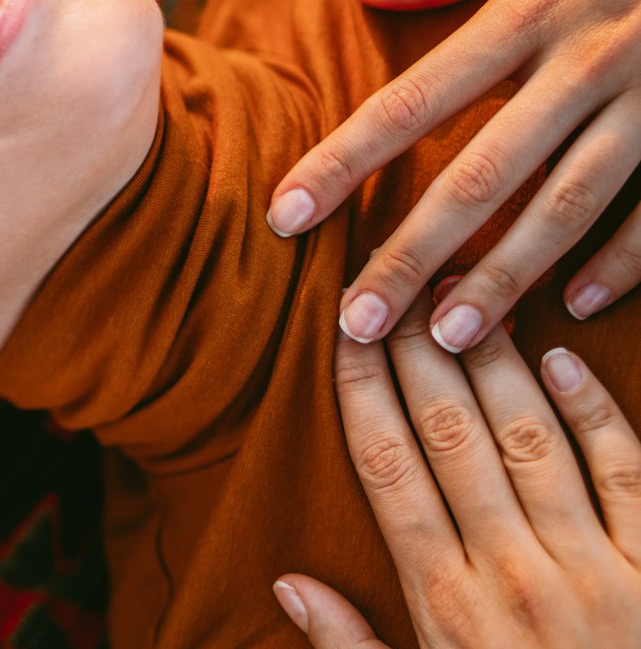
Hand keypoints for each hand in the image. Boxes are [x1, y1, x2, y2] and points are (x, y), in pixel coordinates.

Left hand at [264, 0, 640, 349]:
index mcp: (535, 6)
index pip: (414, 99)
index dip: (344, 162)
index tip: (286, 214)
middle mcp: (587, 63)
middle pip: (481, 173)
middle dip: (413, 252)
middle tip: (357, 322)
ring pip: (568, 204)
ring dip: (506, 275)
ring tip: (450, 338)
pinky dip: (623, 261)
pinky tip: (573, 308)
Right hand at [273, 280, 640, 646]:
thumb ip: (350, 646)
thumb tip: (286, 583)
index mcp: (447, 605)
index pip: (388, 470)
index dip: (361, 391)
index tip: (340, 330)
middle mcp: (513, 576)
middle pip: (450, 435)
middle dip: (418, 350)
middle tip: (398, 281)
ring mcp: (594, 570)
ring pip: (530, 439)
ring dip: (494, 361)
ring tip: (465, 298)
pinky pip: (627, 472)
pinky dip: (595, 413)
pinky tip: (562, 360)